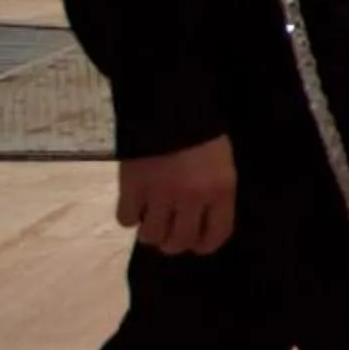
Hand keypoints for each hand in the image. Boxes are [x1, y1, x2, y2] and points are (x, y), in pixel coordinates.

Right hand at [118, 136, 236, 254]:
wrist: (169, 105)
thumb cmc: (202, 132)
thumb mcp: (222, 163)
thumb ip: (214, 194)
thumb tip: (201, 223)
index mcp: (220, 191)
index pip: (216, 235)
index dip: (205, 244)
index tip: (197, 243)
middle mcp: (191, 198)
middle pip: (179, 242)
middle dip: (174, 243)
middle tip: (169, 233)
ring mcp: (160, 195)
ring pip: (151, 236)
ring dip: (151, 232)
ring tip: (151, 219)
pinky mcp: (132, 187)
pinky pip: (126, 219)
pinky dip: (129, 216)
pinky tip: (135, 205)